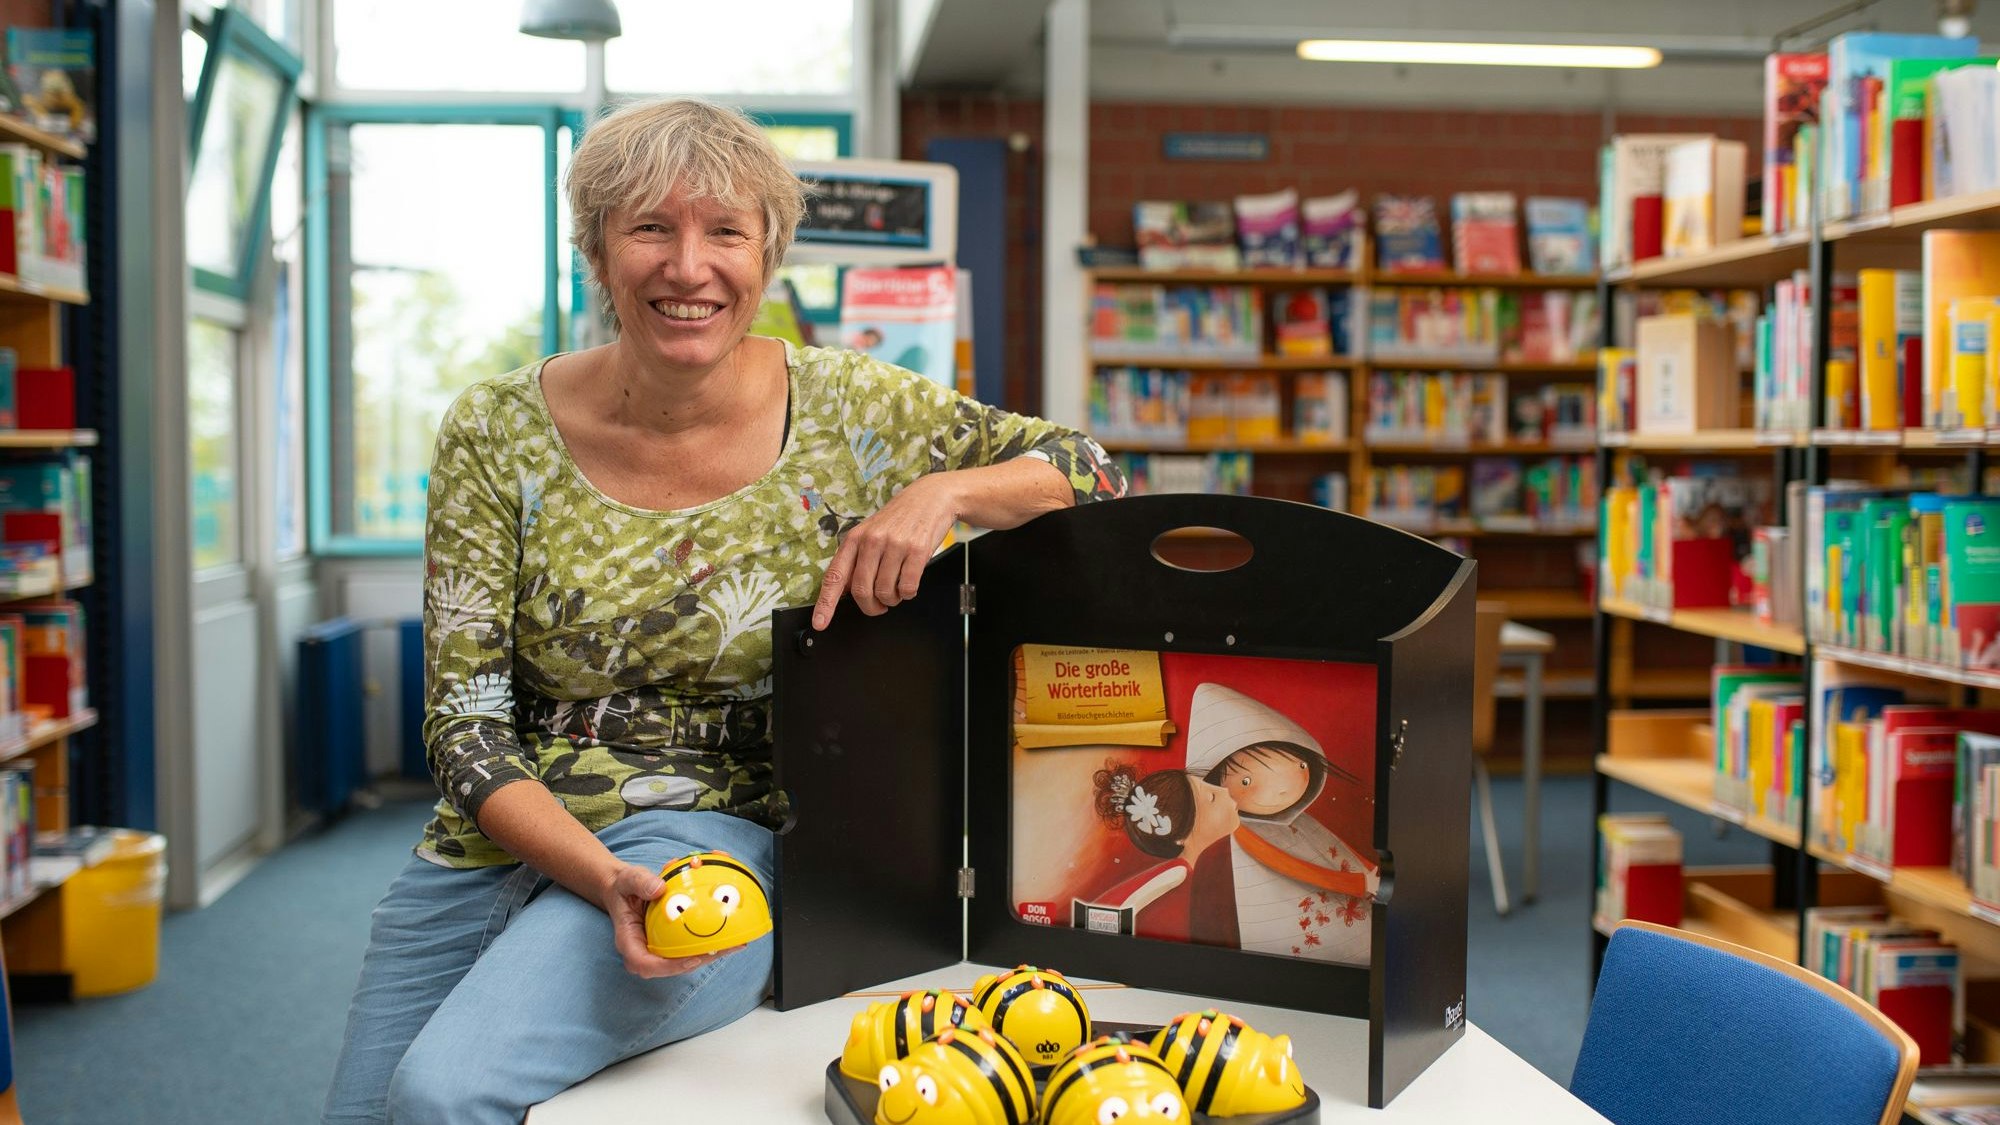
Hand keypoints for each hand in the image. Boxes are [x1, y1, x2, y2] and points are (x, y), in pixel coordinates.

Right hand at [601, 862, 739, 978]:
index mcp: (629, 942)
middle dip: (701, 959)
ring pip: (687, 959)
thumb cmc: (624, 887)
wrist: (625, 889)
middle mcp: (645, 950)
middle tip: (727, 948)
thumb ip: (640, 883)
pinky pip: (690, 947)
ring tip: (736, 943)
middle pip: (673, 966)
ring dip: (712, 953)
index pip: (645, 965)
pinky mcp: (671, 943)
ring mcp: (659, 949)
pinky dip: (710, 941)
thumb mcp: (628, 880)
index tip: (692, 958)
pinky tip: (731, 932)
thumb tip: (659, 889)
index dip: (669, 966)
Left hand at [812, 474, 959, 629]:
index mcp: (854, 539)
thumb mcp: (870, 533)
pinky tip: (909, 584)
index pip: (834, 576)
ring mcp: (895, 545)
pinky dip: (908, 593)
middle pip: (861, 591)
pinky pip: (908, 588)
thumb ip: (856, 560)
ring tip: (897, 589)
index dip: (826, 603)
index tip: (820, 623)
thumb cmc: (897, 520)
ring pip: (885, 592)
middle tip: (878, 607)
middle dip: (870, 607)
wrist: (929, 498)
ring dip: (892, 600)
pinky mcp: (917, 550)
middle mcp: (871, 541)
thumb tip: (842, 592)